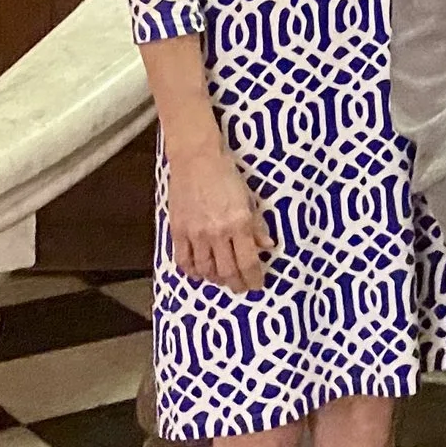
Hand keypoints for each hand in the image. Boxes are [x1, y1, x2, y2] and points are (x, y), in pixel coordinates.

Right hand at [165, 141, 270, 292]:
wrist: (197, 159)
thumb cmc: (227, 174)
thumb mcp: (249, 198)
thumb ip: (257, 225)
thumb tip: (268, 246)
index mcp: (240, 223)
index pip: (248, 262)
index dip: (254, 278)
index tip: (257, 285)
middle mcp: (218, 232)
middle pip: (227, 271)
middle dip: (237, 284)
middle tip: (242, 288)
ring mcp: (196, 234)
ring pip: (205, 270)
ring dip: (216, 279)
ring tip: (223, 280)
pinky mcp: (178, 231)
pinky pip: (184, 260)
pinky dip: (193, 271)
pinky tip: (200, 273)